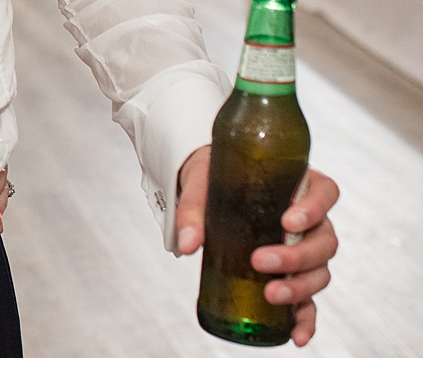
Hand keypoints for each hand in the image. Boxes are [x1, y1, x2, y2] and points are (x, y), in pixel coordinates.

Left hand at [175, 144, 340, 346]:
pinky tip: (296, 335)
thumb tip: (189, 245)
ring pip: (320, 271)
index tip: (288, 220)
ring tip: (270, 293)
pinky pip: (309, 300)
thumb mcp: (203, 184)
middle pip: (324, 240)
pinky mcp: (293, 276)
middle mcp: (311, 220)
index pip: (325, 193)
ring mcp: (305, 250)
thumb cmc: (215, 180)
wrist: (208, 191)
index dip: (314, 208)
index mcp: (299, 185)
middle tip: (261, 261)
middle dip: (296, 256)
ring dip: (300, 287)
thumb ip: (194, 210)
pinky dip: (306, 318)